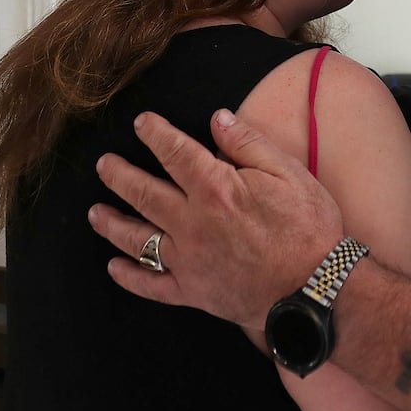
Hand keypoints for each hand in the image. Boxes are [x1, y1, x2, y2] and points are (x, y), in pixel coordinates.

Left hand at [88, 109, 343, 328]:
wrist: (316, 288)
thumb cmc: (308, 228)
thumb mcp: (288, 172)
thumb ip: (248, 144)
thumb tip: (218, 118)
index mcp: (215, 188)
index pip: (174, 152)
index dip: (155, 134)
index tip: (141, 123)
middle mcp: (192, 223)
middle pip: (144, 193)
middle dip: (119, 176)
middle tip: (103, 165)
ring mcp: (188, 260)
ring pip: (137, 239)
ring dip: (112, 224)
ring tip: (95, 213)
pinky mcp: (193, 292)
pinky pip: (151, 286)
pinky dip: (130, 278)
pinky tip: (114, 267)